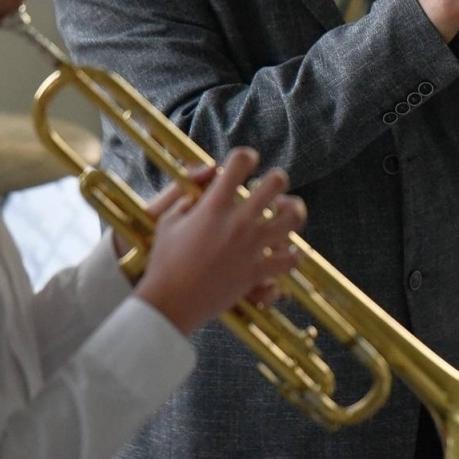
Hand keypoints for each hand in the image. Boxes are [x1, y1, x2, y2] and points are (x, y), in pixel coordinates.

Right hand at [133, 148, 305, 333]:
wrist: (171, 302)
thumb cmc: (165, 260)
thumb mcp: (167, 220)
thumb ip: (187, 194)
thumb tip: (208, 176)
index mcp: (214, 205)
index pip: (240, 162)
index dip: (246, 156)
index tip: (245, 163)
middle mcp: (238, 222)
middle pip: (276, 183)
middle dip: (276, 179)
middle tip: (271, 187)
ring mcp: (251, 247)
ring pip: (293, 218)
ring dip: (292, 211)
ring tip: (284, 213)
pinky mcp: (257, 272)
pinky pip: (289, 260)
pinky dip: (292, 254)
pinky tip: (286, 249)